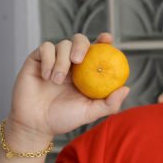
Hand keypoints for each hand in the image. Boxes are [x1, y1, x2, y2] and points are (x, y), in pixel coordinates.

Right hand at [6, 32, 129, 143]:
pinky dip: (48, 60)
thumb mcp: (89, 112)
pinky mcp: (36, 60)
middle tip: (78, 60)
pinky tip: (46, 76)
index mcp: (86, 72)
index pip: (97, 50)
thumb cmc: (63, 118)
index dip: (103, 41)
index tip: (107, 39)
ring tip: (56, 81)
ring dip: (61, 62)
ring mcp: (53, 60)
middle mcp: (70, 63)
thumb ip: (109, 103)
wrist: (36, 124)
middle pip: (79, 40)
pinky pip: (44, 48)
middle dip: (81, 45)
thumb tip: (127, 88)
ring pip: (62, 44)